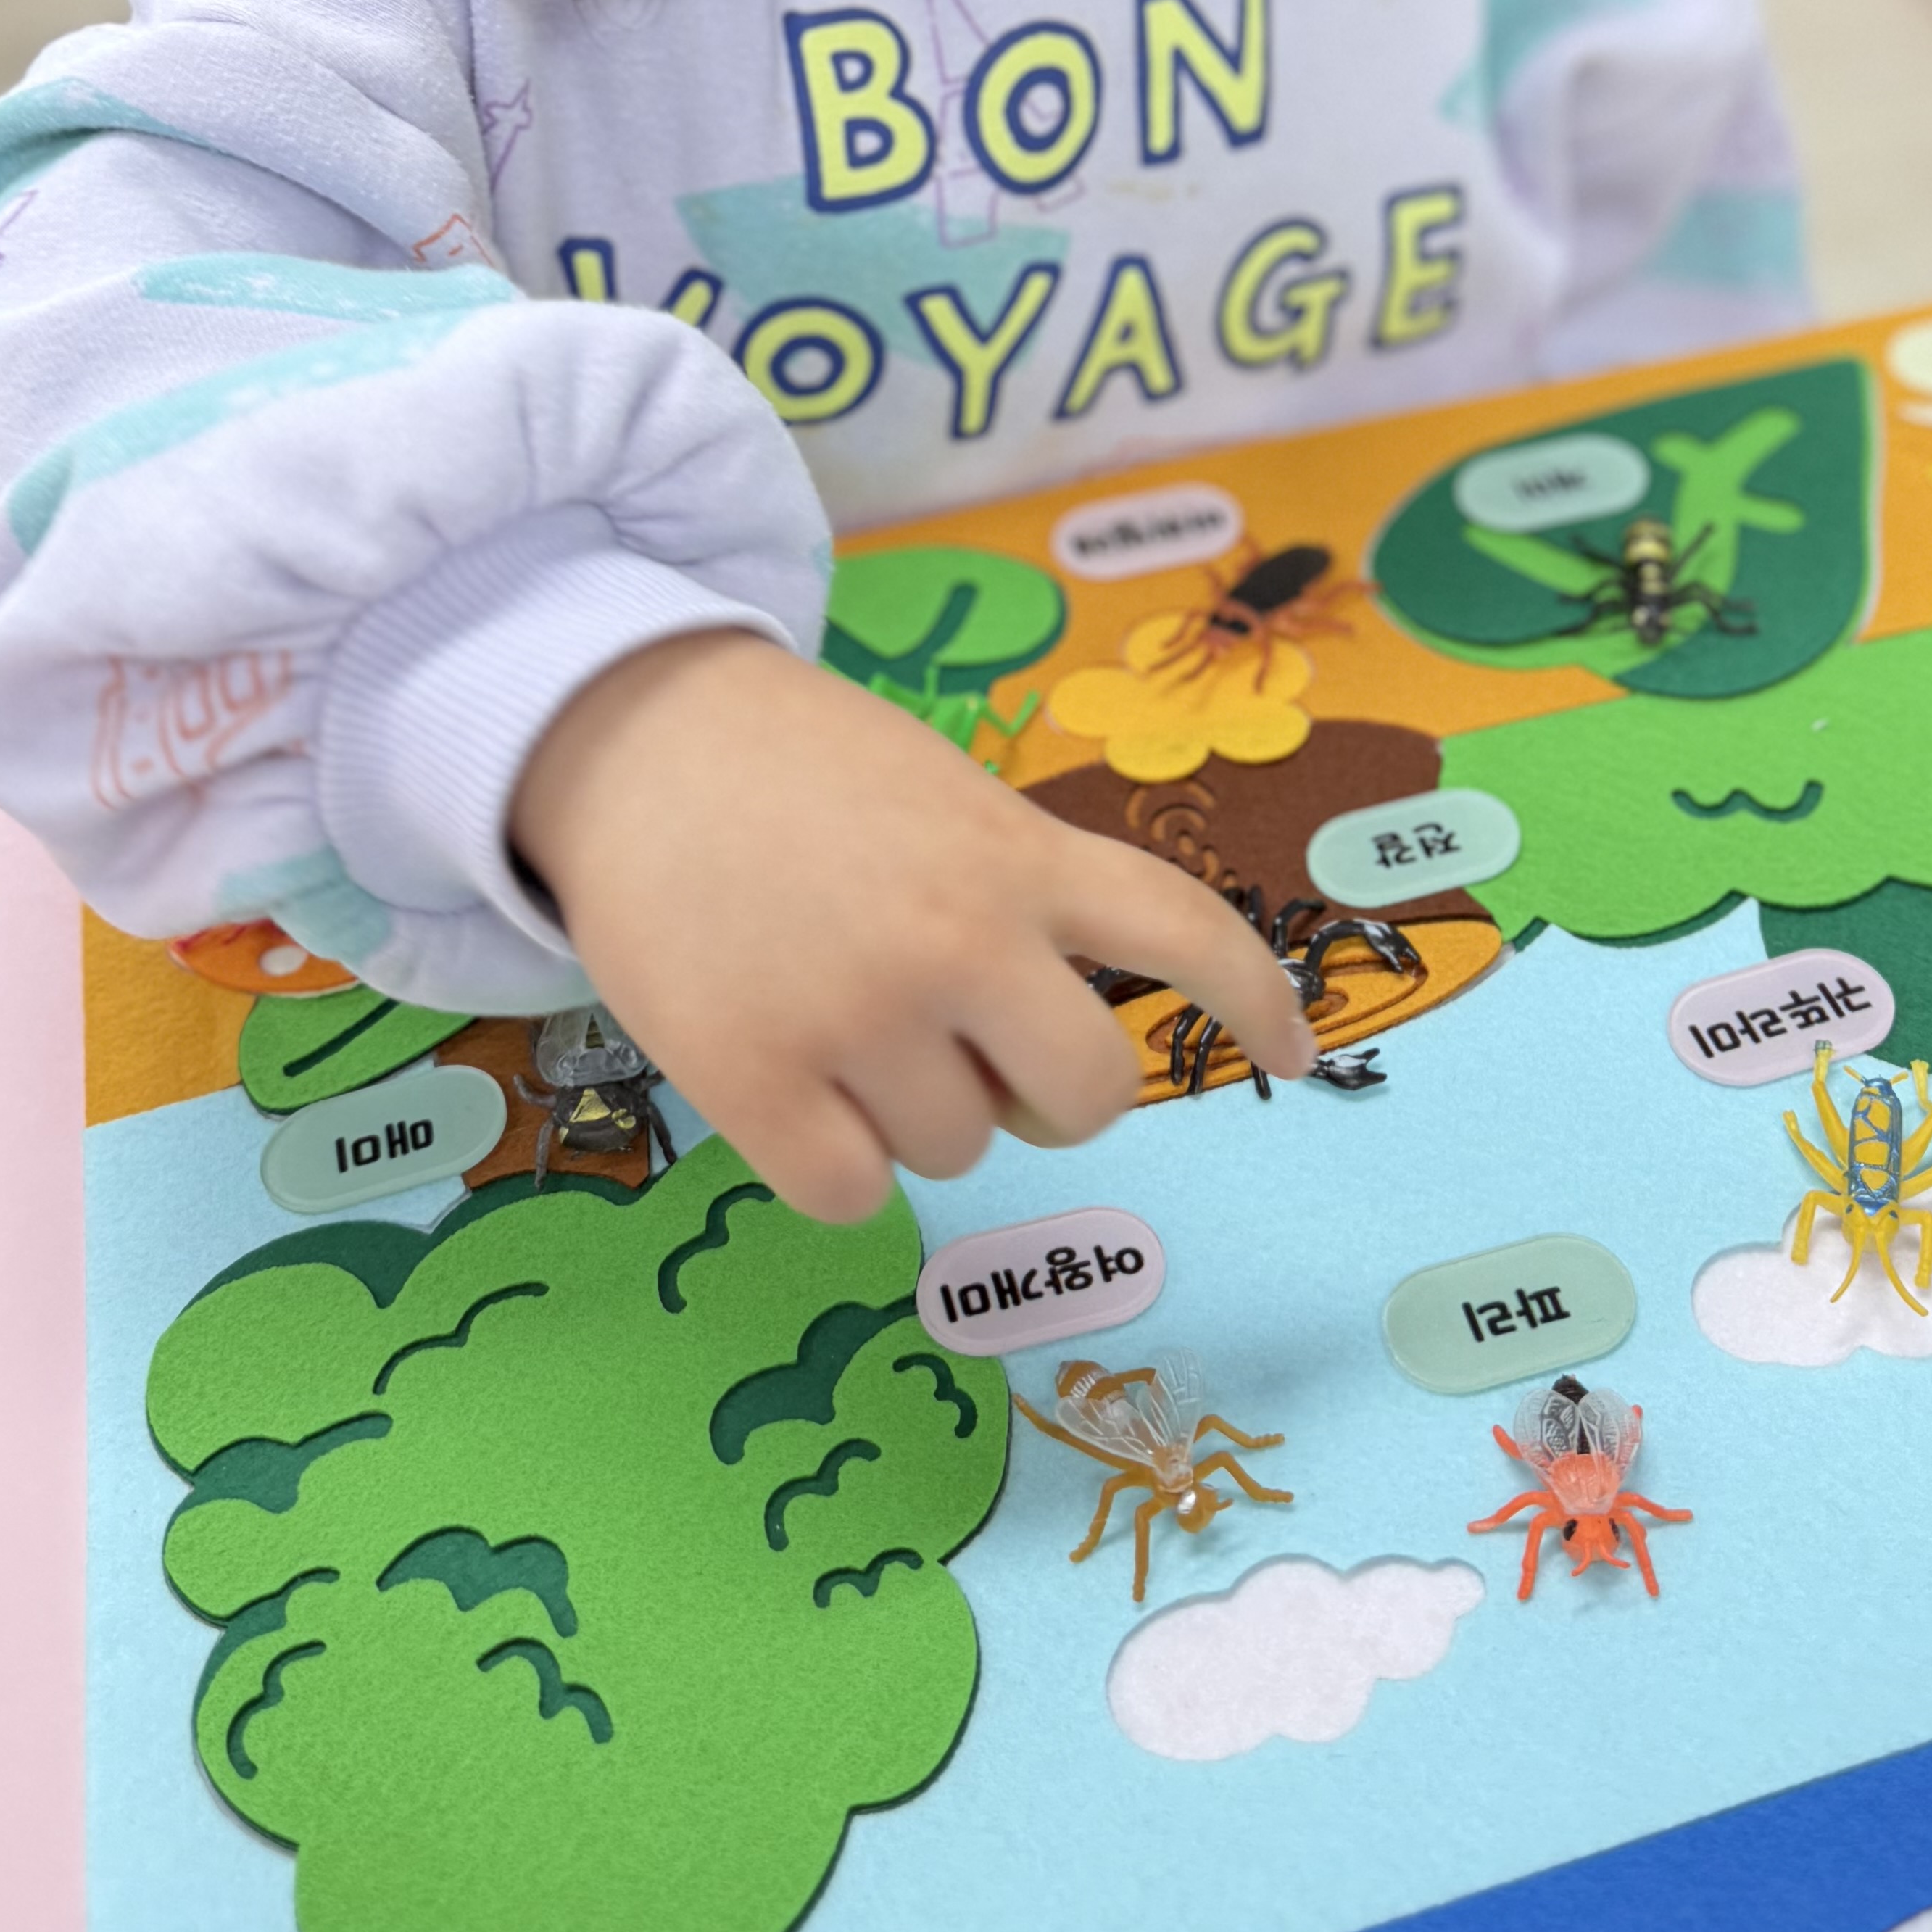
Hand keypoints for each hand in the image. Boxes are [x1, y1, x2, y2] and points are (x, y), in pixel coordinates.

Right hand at [510, 630, 1312, 1221]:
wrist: (633, 736)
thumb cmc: (797, 774)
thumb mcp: (945, 799)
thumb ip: (1016, 896)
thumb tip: (1042, 1041)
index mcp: (1019, 856)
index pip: (1183, 933)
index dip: (1257, 1002)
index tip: (1298, 1055)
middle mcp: (961, 938)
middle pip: (1089, 1094)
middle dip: (1049, 1095)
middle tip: (981, 1053)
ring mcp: (859, 1014)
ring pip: (957, 1150)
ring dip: (914, 1109)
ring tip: (835, 1012)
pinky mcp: (757, 1080)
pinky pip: (854, 1194)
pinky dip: (832, 1159)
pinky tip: (787, 1077)